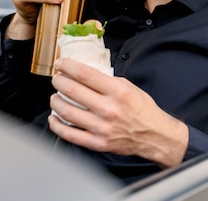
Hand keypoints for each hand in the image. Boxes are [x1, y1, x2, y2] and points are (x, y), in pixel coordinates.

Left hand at [48, 58, 188, 167]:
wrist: (153, 134)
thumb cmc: (142, 110)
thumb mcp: (129, 87)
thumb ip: (108, 80)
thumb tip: (85, 74)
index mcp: (117, 91)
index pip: (85, 74)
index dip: (68, 66)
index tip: (61, 64)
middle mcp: (108, 109)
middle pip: (72, 91)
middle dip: (59, 81)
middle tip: (56, 79)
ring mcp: (101, 127)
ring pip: (66, 112)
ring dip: (55, 102)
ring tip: (55, 97)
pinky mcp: (97, 143)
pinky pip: (69, 134)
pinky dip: (57, 125)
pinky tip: (55, 118)